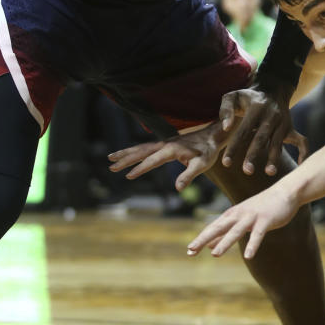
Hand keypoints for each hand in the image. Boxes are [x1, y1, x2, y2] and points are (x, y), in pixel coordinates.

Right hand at [108, 119, 227, 188]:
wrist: (213, 135)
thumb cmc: (208, 151)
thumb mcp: (202, 165)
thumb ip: (189, 176)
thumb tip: (178, 189)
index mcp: (172, 150)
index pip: (153, 161)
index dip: (141, 168)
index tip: (128, 176)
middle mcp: (165, 144)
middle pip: (141, 151)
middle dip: (126, 159)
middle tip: (111, 166)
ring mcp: (164, 143)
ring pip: (141, 147)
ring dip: (126, 153)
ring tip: (111, 158)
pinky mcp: (165, 144)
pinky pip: (146, 147)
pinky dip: (135, 150)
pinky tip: (128, 155)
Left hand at [186, 186, 299, 258]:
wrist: (285, 192)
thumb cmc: (263, 207)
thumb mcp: (242, 219)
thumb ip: (226, 232)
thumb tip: (209, 245)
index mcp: (232, 215)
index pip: (213, 228)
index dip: (201, 239)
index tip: (189, 251)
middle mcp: (239, 215)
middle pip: (218, 228)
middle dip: (204, 239)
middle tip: (191, 250)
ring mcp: (251, 217)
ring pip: (236, 231)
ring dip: (225, 242)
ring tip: (215, 255)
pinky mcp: (265, 220)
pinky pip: (258, 234)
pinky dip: (253, 245)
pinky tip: (249, 256)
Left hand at [218, 82, 308, 176]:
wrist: (273, 90)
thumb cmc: (248, 97)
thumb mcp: (233, 97)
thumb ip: (226, 110)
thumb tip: (225, 128)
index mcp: (256, 109)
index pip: (243, 131)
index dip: (234, 147)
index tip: (226, 163)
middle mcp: (271, 116)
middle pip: (261, 138)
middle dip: (254, 155)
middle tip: (247, 171)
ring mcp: (283, 123)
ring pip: (278, 143)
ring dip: (274, 158)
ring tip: (269, 173)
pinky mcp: (291, 128)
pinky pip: (302, 141)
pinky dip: (303, 153)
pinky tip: (300, 165)